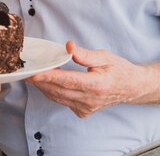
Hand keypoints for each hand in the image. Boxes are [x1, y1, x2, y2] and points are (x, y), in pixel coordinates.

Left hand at [27, 41, 146, 117]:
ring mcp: (86, 108)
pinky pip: (63, 102)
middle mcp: (91, 99)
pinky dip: (53, 93)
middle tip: (27, 71)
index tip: (35, 73)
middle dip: (41, 81)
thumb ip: (85, 54)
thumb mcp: (104, 56)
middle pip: (59, 91)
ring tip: (32, 76)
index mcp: (97, 84)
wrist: (132, 88)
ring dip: (44, 87)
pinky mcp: (83, 111)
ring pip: (58, 98)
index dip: (50, 77)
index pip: (69, 81)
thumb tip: (68, 47)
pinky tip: (47, 83)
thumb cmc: (119, 70)